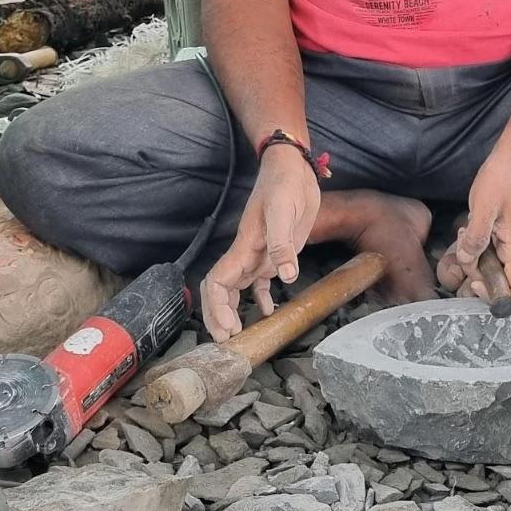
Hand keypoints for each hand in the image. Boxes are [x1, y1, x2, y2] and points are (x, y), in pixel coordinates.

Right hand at [200, 146, 320, 342]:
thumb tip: (285, 276)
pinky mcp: (274, 252)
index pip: (218, 282)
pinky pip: (260, 282)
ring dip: (234, 311)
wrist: (293, 167)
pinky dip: (260, 299)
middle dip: (218, 316)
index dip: (216, 307)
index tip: (227, 329)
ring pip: (237, 288)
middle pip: (221, 290)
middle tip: (227, 342)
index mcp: (244, 246)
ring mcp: (259, 253)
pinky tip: (267, 312)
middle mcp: (247, 253)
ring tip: (240, 334)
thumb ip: (282, 244)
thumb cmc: (285, 184)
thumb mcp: (284, 210)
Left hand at [436, 149, 510, 303]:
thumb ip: (476, 237)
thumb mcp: (484, 207)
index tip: (474, 281)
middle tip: (463, 253)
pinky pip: (484, 252)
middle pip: (497, 283)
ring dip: (471, 259)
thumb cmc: (501, 180)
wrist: (510, 159)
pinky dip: (471, 248)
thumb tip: (467, 261)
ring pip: (488, 268)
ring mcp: (506, 243)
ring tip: (463, 236)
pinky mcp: (497, 235)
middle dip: (475, 275)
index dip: (494, 295)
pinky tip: (465, 232)